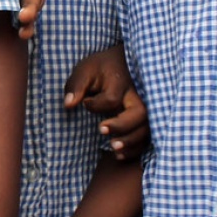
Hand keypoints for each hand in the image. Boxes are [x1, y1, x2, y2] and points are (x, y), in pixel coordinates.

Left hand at [62, 44, 147, 158]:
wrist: (123, 62)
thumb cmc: (101, 68)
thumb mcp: (85, 70)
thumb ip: (77, 86)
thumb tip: (68, 104)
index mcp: (121, 82)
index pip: (111, 98)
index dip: (96, 105)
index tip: (85, 103)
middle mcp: (137, 95)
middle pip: (139, 113)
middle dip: (122, 126)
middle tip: (101, 130)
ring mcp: (145, 107)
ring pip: (147, 127)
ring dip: (131, 141)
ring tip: (112, 148)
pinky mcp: (146, 118)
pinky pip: (148, 135)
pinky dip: (136, 148)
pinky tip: (119, 154)